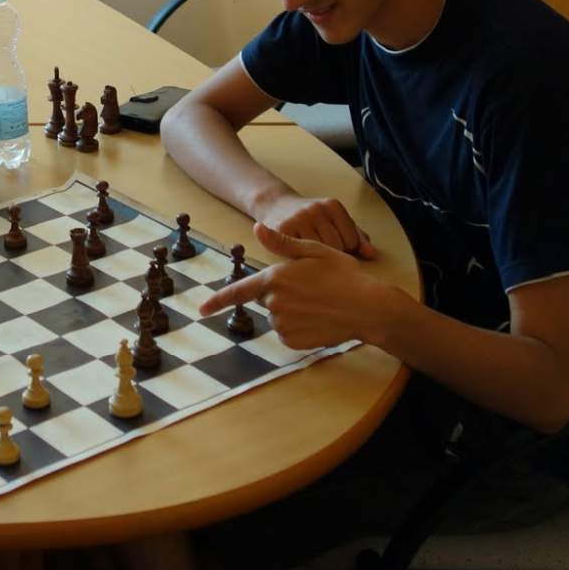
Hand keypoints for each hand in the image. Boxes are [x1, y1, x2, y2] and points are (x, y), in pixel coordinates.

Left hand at [200, 224, 402, 349]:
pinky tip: (318, 319)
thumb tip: (256, 228)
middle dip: (281, 294)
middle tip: (310, 289)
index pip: (239, 292)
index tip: (201, 310)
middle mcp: (275, 303)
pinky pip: (289, 333)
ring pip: (278, 317)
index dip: (217, 301)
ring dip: (291, 311)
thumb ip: (282, 243)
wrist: (367, 307)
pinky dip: (300, 328)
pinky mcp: (294, 341)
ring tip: (318, 303)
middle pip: (267, 300)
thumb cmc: (343, 275)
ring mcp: (284, 324)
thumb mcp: (314, 251)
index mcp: (276, 278)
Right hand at [255, 193, 375, 258]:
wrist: (275, 205)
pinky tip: (299, 257)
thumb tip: (373, 255)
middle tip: (321, 255)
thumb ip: (356, 236)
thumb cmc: (311, 219)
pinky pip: (300, 254)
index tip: (336, 249)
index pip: (352, 240)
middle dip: (331, 256)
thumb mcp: (334, 221)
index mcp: (333, 206)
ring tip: (310, 256)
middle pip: (336, 247)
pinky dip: (301, 260)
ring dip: (316, 260)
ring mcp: (299, 218)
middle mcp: (317, 209)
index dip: (346, 250)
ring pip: (318, 253)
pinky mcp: (283, 230)